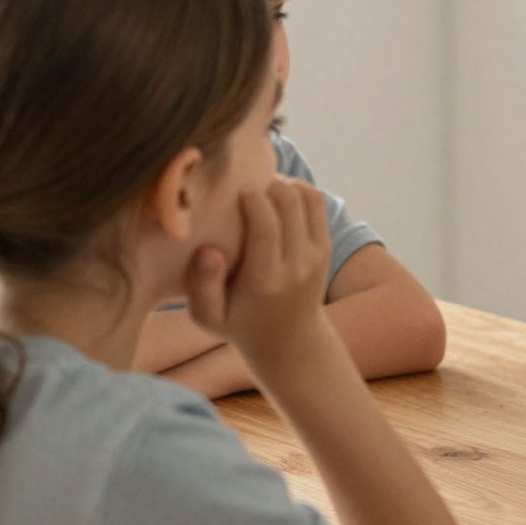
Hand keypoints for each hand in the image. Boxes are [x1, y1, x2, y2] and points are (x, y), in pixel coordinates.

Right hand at [185, 178, 330, 377]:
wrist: (290, 340)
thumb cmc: (240, 323)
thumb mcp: (209, 317)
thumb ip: (201, 287)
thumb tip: (209, 251)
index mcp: (265, 282)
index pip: (266, 227)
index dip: (252, 198)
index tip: (235, 190)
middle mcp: (296, 266)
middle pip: (289, 205)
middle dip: (267, 185)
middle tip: (245, 187)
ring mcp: (315, 256)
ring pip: (307, 198)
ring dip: (284, 184)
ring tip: (261, 188)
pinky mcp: (324, 247)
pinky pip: (317, 203)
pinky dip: (298, 189)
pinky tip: (277, 194)